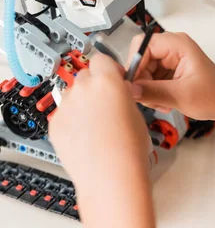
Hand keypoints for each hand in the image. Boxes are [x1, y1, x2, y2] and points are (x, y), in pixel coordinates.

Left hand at [49, 54, 149, 190]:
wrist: (110, 177)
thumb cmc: (129, 149)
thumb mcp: (136, 111)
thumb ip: (123, 94)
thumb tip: (118, 92)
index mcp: (107, 80)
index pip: (102, 59)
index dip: (108, 69)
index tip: (113, 78)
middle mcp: (84, 88)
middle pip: (85, 75)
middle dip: (94, 86)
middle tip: (105, 104)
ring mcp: (66, 106)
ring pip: (72, 95)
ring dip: (81, 103)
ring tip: (95, 126)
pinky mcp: (55, 124)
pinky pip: (63, 114)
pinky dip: (71, 121)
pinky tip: (84, 137)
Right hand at [129, 32, 214, 120]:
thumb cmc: (213, 95)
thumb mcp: (181, 95)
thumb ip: (153, 91)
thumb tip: (130, 90)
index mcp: (177, 44)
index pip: (143, 44)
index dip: (134, 64)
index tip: (133, 86)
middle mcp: (172, 46)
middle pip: (141, 57)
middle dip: (141, 80)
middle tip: (149, 99)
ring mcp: (170, 56)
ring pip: (144, 69)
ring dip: (147, 88)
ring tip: (160, 104)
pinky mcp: (169, 68)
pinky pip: (150, 76)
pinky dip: (152, 91)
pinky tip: (163, 102)